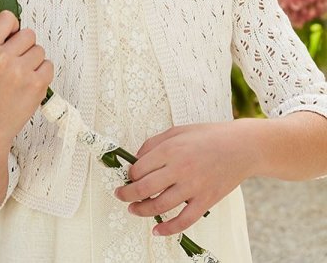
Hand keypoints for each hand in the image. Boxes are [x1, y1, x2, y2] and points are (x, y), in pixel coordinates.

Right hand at [0, 10, 53, 149]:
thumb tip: (8, 21)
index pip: (7, 18)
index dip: (12, 27)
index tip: (11, 36)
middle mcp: (2, 58)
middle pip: (28, 34)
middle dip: (25, 46)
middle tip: (16, 61)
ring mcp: (20, 72)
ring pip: (40, 50)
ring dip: (34, 60)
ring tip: (21, 74)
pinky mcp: (37, 84)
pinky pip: (49, 65)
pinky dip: (42, 73)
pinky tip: (29, 82)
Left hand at [114, 119, 257, 235]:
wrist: (242, 147)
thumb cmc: (209, 136)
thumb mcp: (177, 131)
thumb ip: (154, 143)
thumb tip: (136, 158)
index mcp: (170, 150)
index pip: (139, 168)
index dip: (129, 174)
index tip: (127, 176)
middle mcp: (179, 169)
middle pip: (144, 188)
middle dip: (127, 194)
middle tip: (120, 195)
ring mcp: (193, 187)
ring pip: (159, 206)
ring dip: (141, 210)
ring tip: (133, 209)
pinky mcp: (206, 201)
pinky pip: (184, 221)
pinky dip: (168, 229)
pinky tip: (157, 231)